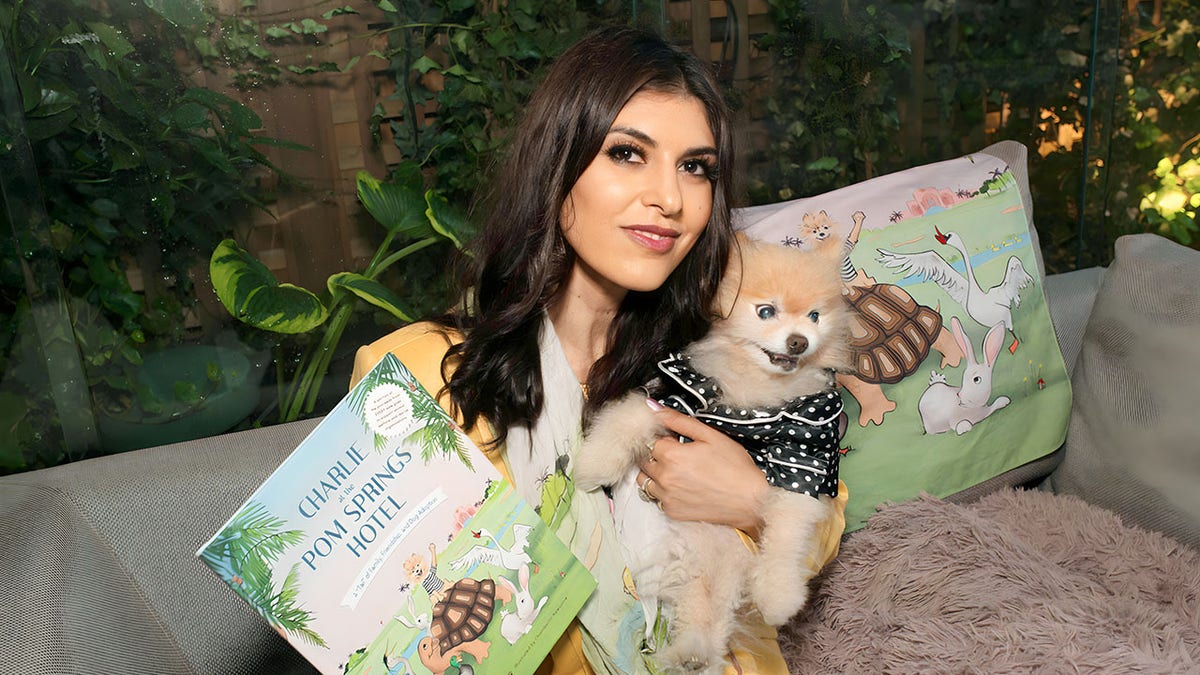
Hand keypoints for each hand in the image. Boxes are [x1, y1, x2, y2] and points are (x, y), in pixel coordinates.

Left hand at [636, 401, 768, 535]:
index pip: (649, 440)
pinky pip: (656, 498)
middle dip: (655, 454)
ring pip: (645, 481)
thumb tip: (653, 408)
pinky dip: (664, 491)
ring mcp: (666, 497)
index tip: (675, 440)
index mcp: (671, 455)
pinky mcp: (672, 512)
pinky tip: (684, 487)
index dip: (662, 438)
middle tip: (678, 455)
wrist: (751, 501)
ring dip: (655, 473)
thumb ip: (678, 420)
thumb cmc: (735, 467)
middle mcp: (664, 478)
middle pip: (643, 460)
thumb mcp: (710, 435)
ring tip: (678, 471)